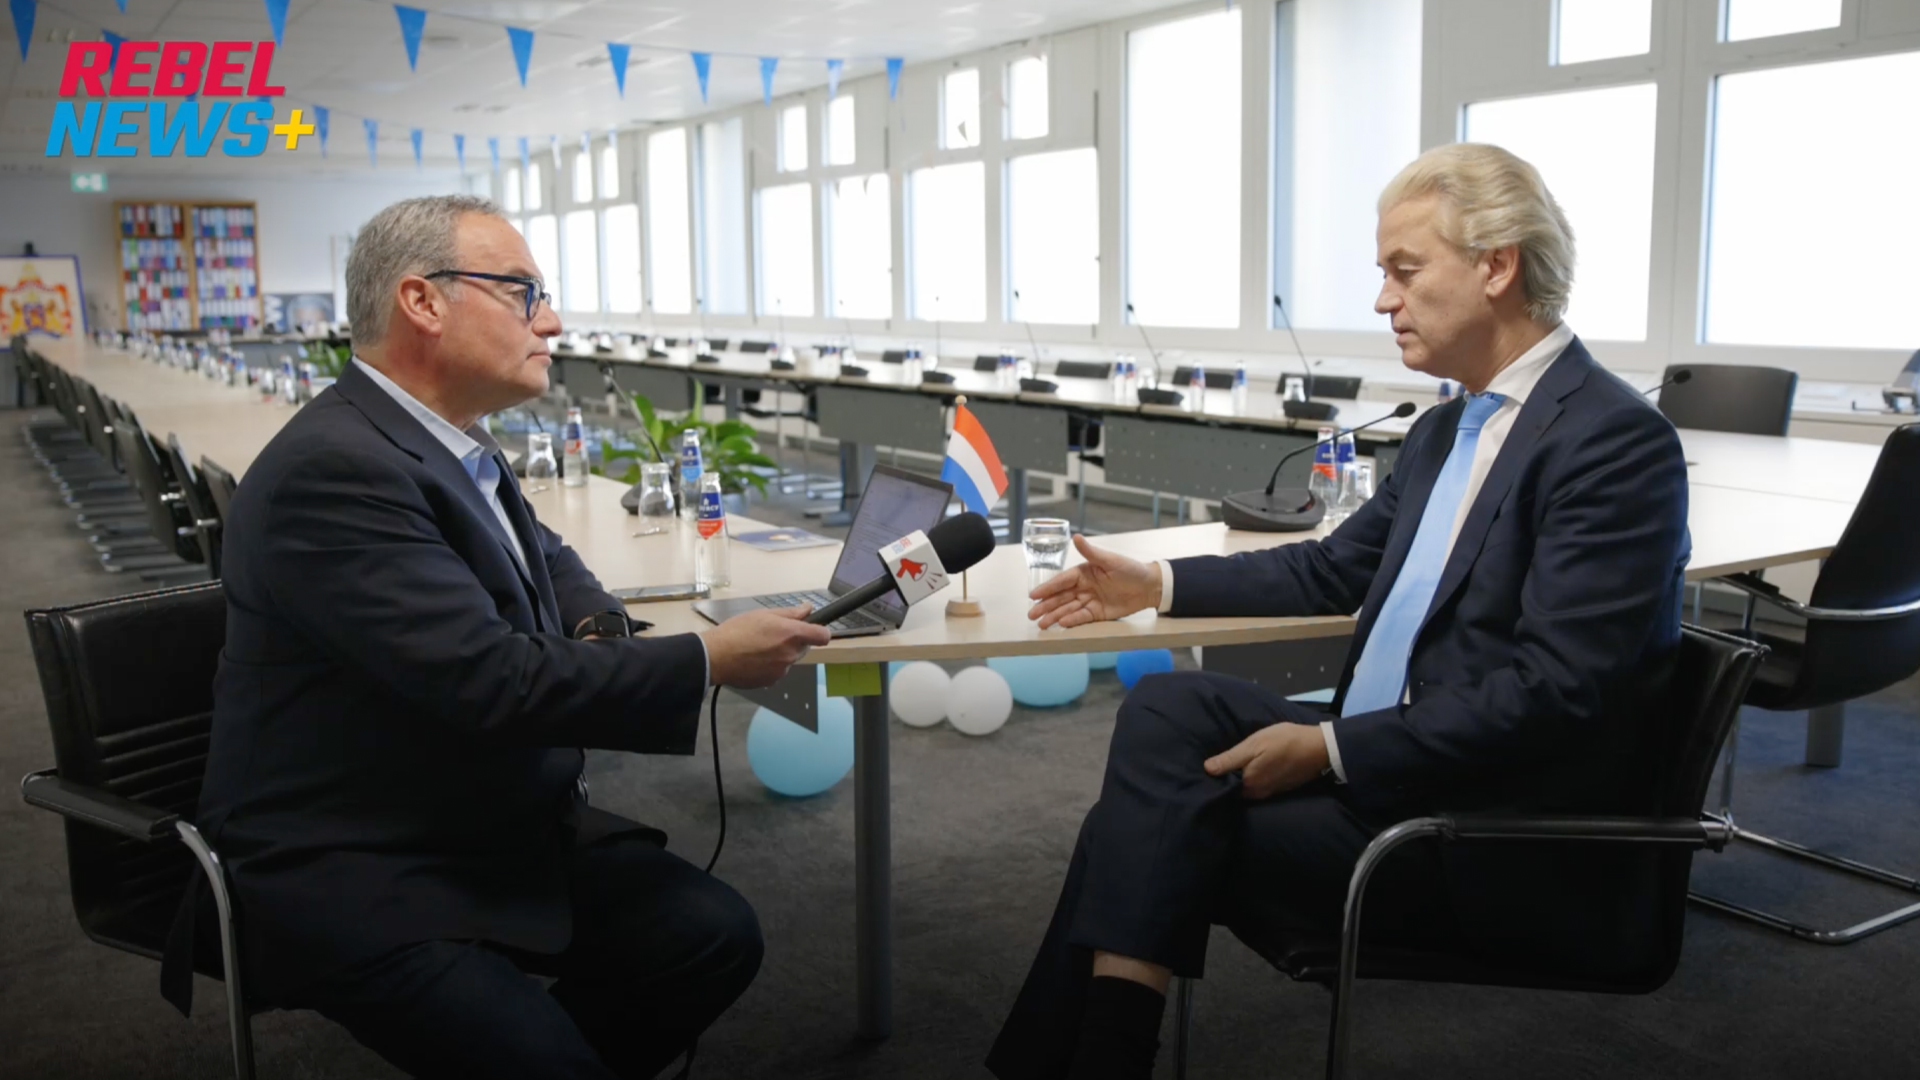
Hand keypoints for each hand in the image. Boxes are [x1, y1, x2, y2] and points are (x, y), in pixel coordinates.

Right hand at [700, 606, 832, 688]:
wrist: (716, 657)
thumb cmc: (737, 632)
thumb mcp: (764, 614)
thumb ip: (790, 613)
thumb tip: (808, 609)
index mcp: (792, 634)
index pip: (822, 636)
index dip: (820, 632)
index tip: (814, 629)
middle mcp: (790, 654)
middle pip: (804, 647)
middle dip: (794, 641)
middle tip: (773, 634)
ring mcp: (782, 670)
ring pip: (790, 659)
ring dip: (781, 654)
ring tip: (759, 647)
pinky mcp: (772, 681)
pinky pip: (778, 671)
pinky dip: (771, 665)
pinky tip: (755, 659)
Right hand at [1027, 535, 1162, 628]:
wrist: (1150, 587)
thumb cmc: (1130, 569)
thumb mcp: (1110, 560)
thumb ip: (1091, 552)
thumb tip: (1076, 536)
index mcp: (1083, 572)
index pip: (1062, 581)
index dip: (1047, 588)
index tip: (1033, 595)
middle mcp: (1083, 587)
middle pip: (1061, 597)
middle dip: (1045, 606)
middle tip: (1031, 614)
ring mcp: (1089, 601)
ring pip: (1068, 609)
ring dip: (1054, 616)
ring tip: (1041, 624)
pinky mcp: (1097, 613)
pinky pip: (1081, 617)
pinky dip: (1071, 620)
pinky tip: (1061, 624)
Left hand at [1203, 723, 1330, 799]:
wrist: (1319, 748)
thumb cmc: (1284, 741)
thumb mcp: (1253, 744)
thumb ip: (1230, 759)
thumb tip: (1207, 769)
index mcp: (1248, 784)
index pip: (1223, 785)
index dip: (1216, 776)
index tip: (1207, 766)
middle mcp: (1257, 794)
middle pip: (1235, 788)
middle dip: (1226, 778)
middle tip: (1218, 762)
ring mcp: (1269, 793)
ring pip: (1247, 788)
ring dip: (1240, 778)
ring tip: (1231, 764)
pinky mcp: (1279, 789)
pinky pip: (1259, 786)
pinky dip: (1253, 779)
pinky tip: (1252, 766)